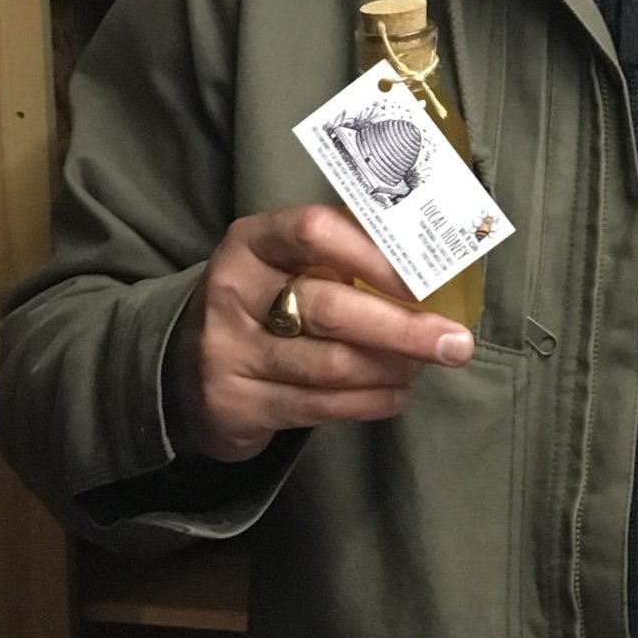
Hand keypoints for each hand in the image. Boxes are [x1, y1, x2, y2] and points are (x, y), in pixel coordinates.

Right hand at [166, 205, 473, 462]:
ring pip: (329, 365)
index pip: (315, 230)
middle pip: (330, 307)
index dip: (374, 255)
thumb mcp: (283, 265)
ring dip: (391, 369)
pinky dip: (368, 404)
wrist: (181, 371)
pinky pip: (316, 407)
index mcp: (253, 242)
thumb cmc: (261, 303)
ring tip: (426, 366)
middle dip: (403, 329)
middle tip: (456, 343)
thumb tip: (433, 270)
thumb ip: (342, 258)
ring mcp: (228, 352)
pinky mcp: (235, 405)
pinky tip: (396, 395)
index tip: (424, 279)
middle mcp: (234, 292)